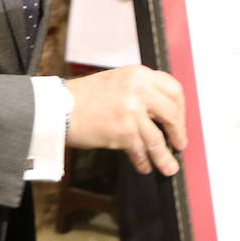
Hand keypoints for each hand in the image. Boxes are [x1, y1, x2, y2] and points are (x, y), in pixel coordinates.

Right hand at [65, 65, 185, 175]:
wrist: (58, 108)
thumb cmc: (85, 96)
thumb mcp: (119, 81)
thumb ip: (141, 90)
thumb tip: (161, 113)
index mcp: (140, 74)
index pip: (174, 89)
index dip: (181, 108)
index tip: (179, 120)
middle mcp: (139, 89)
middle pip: (172, 113)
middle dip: (178, 132)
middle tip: (179, 143)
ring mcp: (132, 111)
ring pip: (158, 138)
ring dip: (164, 156)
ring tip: (169, 166)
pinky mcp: (124, 131)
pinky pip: (141, 150)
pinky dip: (144, 161)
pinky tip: (144, 166)